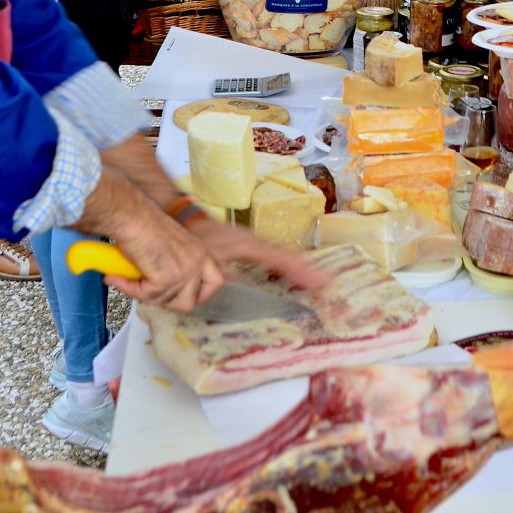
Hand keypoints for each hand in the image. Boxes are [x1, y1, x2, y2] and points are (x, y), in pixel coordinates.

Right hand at [73, 168, 223, 312]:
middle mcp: (197, 261)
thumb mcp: (170, 246)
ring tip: (131, 279)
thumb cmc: (142, 224)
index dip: (200, 295)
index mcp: (200, 252)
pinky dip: (130, 289)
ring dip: (145, 294)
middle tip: (149, 290)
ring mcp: (184, 270)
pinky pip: (148, 296)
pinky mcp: (167, 277)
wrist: (131, 215)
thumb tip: (166, 291)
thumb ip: (175, 266)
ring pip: (166, 302)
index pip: (215, 282)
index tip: (183, 297)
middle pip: (189, 301)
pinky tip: (121, 277)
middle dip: (166, 301)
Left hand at [184, 215, 330, 290]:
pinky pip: (273, 256)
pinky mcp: (248, 246)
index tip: (321, 280)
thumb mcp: (209, 262)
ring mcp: (253, 243)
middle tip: (328, 282)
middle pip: (287, 256)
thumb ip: (227, 278)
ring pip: (281, 255)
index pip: (281, 258)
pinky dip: (286, 265)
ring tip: (319, 280)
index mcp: (250, 245)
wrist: (184, 219)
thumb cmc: (196, 240)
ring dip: (299, 267)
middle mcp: (256, 242)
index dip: (301, 270)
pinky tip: (292, 275)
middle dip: (307, 269)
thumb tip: (244, 294)